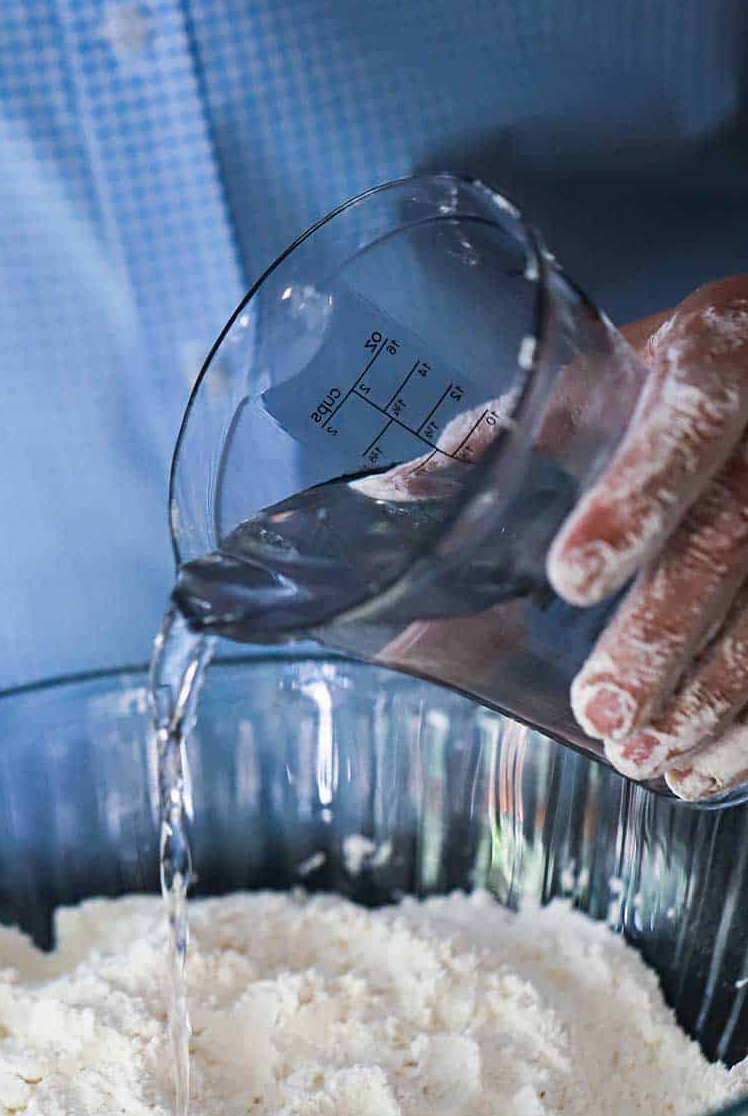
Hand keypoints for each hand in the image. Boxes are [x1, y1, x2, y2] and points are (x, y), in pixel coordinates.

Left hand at [545, 275, 747, 800]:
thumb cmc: (678, 380)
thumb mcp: (612, 373)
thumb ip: (523, 426)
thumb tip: (400, 494)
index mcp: (720, 346)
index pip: (693, 412)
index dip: (636, 497)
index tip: (570, 579)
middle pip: (734, 534)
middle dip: (665, 633)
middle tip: (602, 708)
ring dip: (712, 696)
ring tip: (643, 756)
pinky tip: (702, 769)